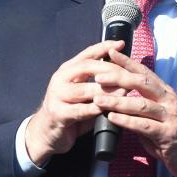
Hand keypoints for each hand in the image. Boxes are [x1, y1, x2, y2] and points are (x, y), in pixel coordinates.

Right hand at [25, 41, 127, 165]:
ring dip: (105, 91)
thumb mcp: (83, 92)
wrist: (47, 132)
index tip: (121, 44)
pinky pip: (79, 110)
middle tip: (128, 74)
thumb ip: (98, 82)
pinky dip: (94, 109)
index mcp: (68, 70)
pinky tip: (106, 109)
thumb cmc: (70, 110)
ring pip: (84, 89)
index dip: (104, 47)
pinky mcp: (57, 113)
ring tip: (124, 92)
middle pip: (87, 67)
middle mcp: (60, 79)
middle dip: (110, 69)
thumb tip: (124, 72)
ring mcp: (57, 95)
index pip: (87, 54)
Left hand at [92, 49, 176, 176]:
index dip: (128, 62)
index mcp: (165, 92)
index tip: (110, 53)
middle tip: (99, 77)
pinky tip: (112, 118)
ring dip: (118, 102)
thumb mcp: (158, 114)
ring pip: (141, 104)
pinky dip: (126, 121)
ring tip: (99, 100)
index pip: (145, 73)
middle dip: (119, 78)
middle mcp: (169, 101)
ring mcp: (169, 117)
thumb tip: (117, 96)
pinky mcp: (167, 134)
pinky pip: (144, 125)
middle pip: (142, 83)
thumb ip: (141, 105)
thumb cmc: (172, 133)